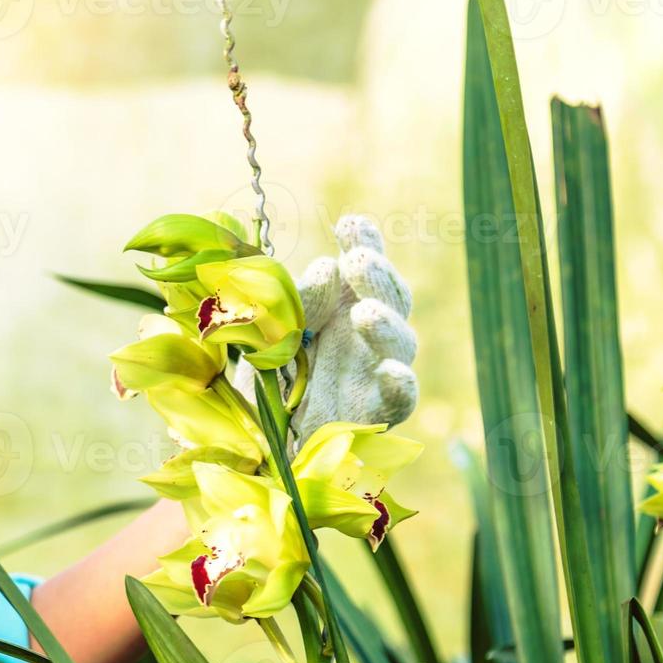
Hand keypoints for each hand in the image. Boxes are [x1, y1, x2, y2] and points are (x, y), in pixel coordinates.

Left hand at [229, 215, 418, 449]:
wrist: (261, 440)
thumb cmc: (269, 375)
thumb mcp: (270, 330)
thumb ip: (296, 300)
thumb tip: (328, 267)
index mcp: (342, 306)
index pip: (362, 268)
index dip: (363, 242)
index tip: (349, 223)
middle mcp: (366, 335)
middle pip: (390, 298)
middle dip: (376, 276)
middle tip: (357, 260)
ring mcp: (376, 373)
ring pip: (400, 343)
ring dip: (385, 325)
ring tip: (362, 313)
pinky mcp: (378, 414)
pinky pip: (400, 399)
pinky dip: (401, 385)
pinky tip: (391, 371)